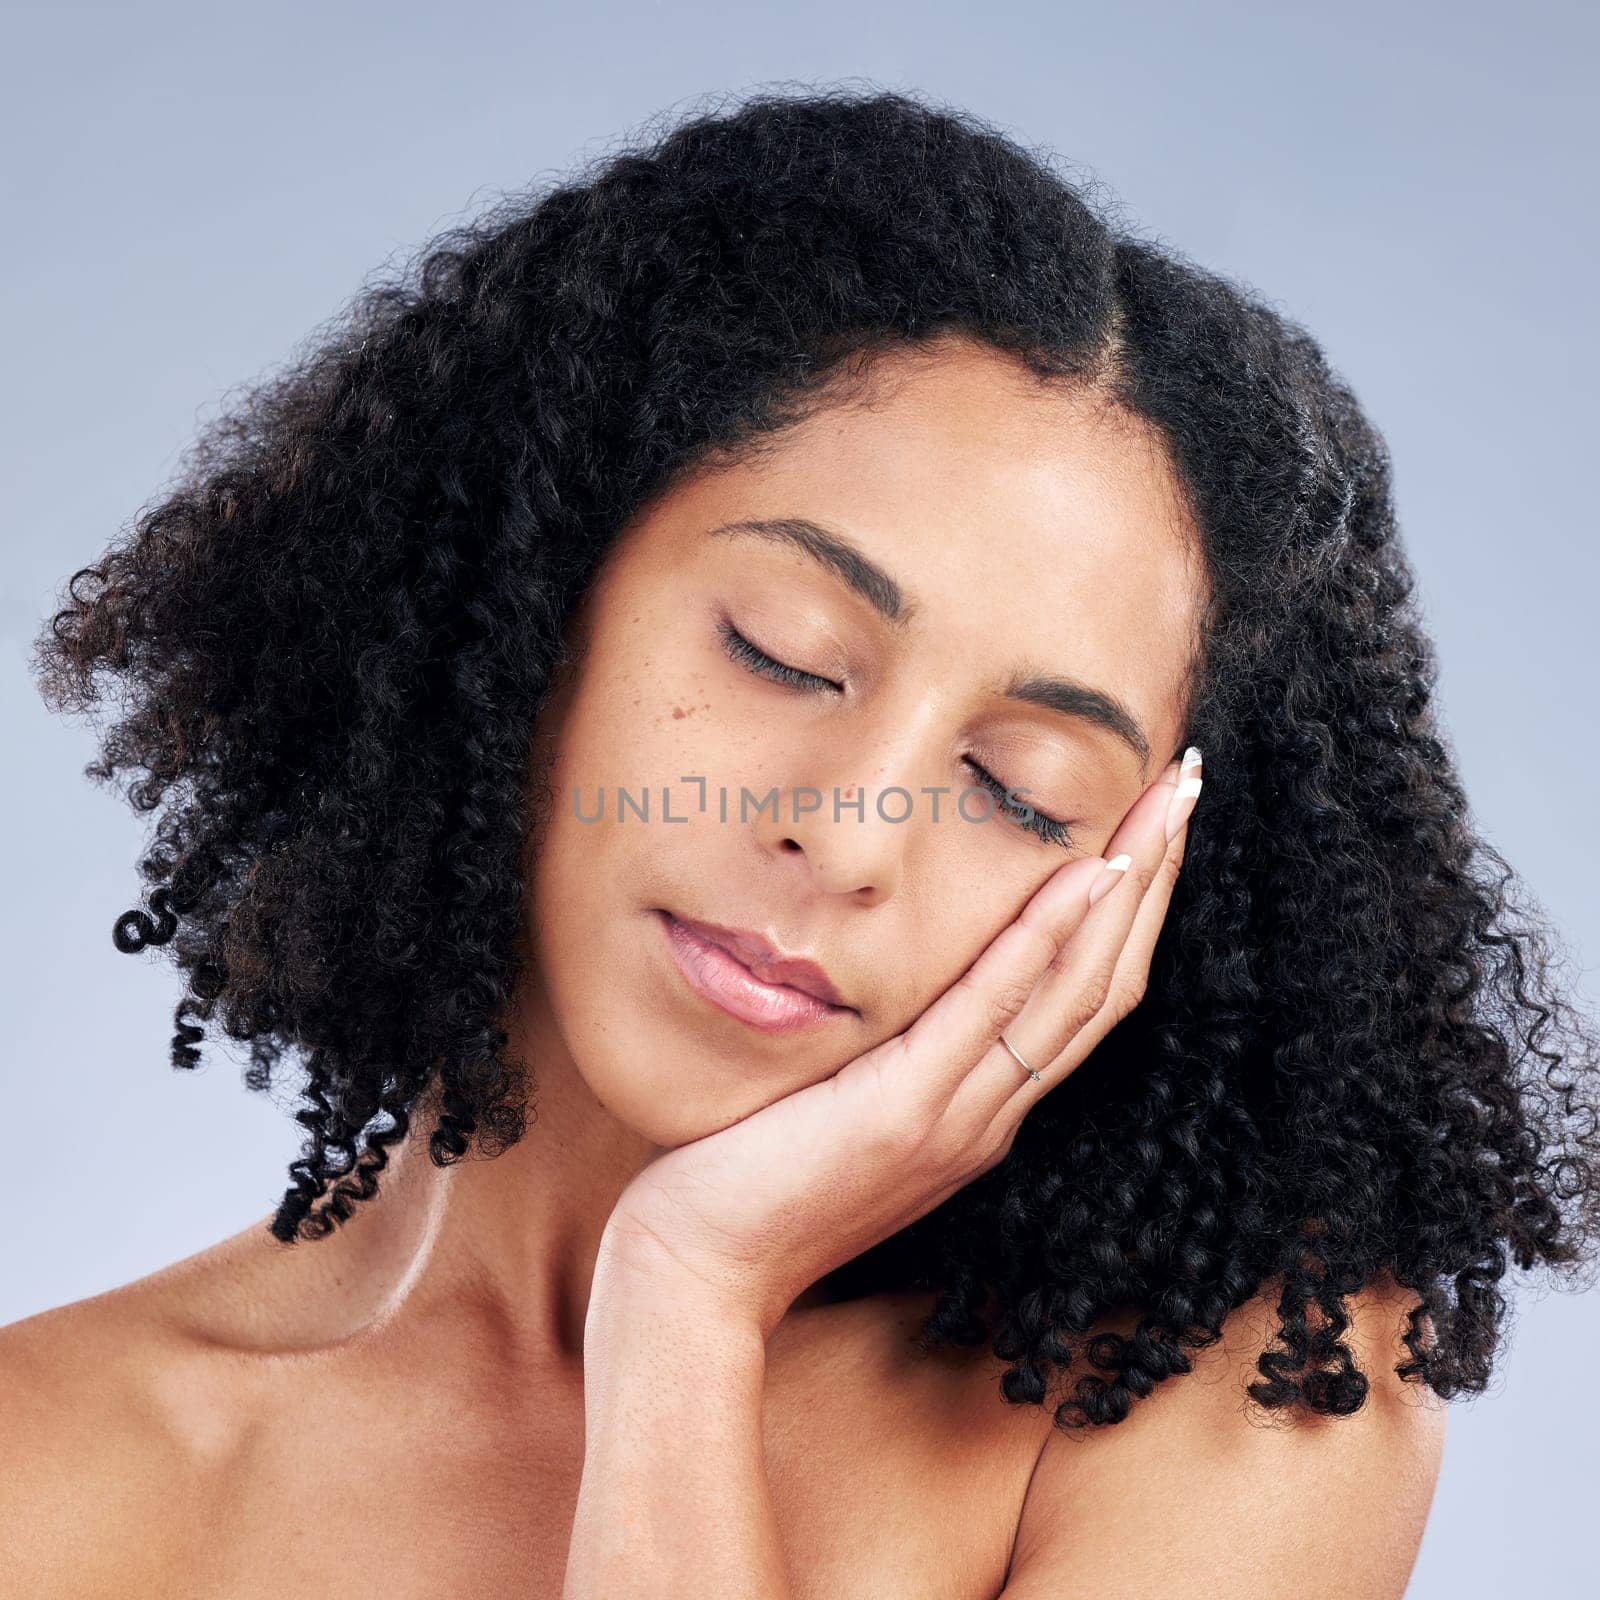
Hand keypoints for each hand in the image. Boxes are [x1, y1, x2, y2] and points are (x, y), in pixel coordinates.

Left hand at [595, 748, 1205, 1337]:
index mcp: (982, 1107)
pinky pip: (992, 1013)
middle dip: (1155, 877)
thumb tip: (892, 976)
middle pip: (1105, 981)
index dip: (1132, 909)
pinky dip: (1047, 940)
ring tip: (1165, 805)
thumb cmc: (751, 1177)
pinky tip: (1085, 873)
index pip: (1084, 995)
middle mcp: (991, 1111)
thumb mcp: (842, 1101)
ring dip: (1130, 889)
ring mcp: (957, 1115)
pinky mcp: (906, 1112)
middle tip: (1191, 783)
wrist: (699, 1268)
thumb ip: (890, 1052)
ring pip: (1075, 992)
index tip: (1155, 824)